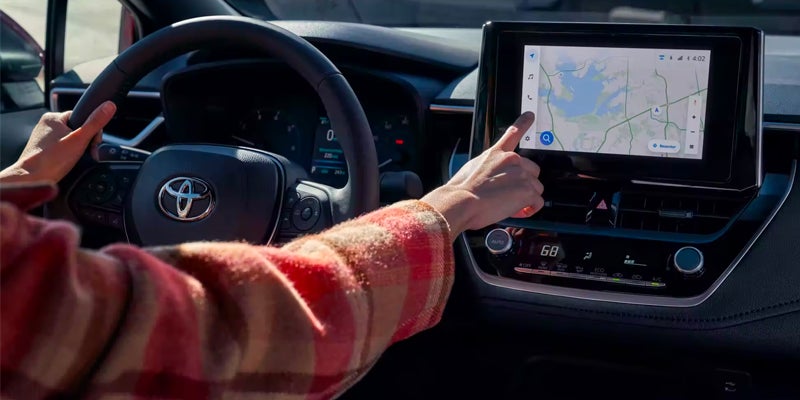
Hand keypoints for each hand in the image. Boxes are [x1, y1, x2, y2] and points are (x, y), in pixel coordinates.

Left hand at [0, 101, 116, 183]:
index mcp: (53, 117)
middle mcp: (46, 125)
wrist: (32, 179)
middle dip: (85, 142)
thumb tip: (108, 106)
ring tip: (74, 159)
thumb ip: (95, 122)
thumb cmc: (51, 160)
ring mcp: (43, 138)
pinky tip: (66, 162)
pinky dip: (67, 155)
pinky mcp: (42, 149)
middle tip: (85, 154)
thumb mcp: (80, 140)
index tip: (92, 143)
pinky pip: (61, 148)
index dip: (91, 131)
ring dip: (77, 149)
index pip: (82, 117)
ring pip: (69, 140)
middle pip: (77, 129)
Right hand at [422, 112, 543, 235]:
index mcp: (497, 153)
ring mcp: (522, 175)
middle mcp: (512, 160)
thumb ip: (489, 167)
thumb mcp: (472, 168)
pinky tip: (519, 211)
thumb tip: (492, 177)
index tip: (530, 115)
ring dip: (526, 198)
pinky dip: (530, 208)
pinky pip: (537, 201)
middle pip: (531, 171)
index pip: (513, 133)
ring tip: (509, 205)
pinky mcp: (527, 191)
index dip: (523, 123)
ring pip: (535, 188)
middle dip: (524, 184)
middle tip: (509, 195)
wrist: (462, 201)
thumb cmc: (462, 190)